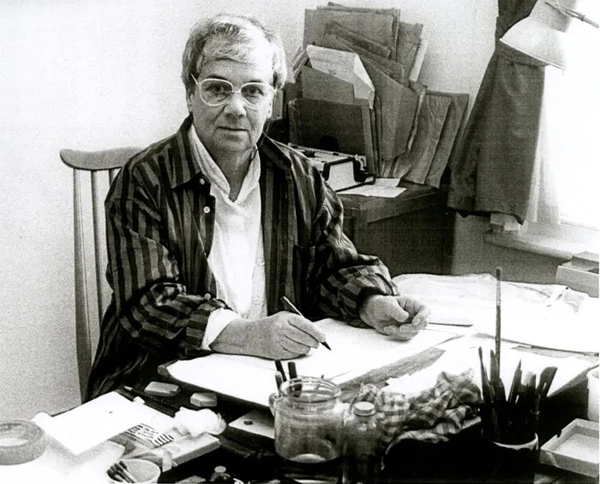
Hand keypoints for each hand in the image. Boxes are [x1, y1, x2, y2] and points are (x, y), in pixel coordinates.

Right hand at [210, 312, 325, 359]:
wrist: (250, 335)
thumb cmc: (270, 325)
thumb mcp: (284, 318)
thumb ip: (299, 323)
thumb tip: (317, 334)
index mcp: (285, 318)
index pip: (306, 325)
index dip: (317, 333)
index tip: (323, 338)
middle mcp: (281, 329)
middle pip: (305, 338)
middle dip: (314, 342)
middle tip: (317, 343)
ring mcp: (278, 341)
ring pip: (301, 348)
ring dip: (306, 348)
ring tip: (303, 344)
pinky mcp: (276, 352)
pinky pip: (294, 355)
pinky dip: (297, 353)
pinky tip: (294, 348)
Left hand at [359, 294, 428, 340]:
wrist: (374, 314)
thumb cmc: (382, 305)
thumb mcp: (387, 304)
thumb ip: (396, 310)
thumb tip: (405, 317)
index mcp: (413, 304)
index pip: (425, 310)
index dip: (423, 316)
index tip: (414, 322)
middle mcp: (414, 314)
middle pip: (422, 324)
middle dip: (412, 328)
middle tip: (401, 328)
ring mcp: (411, 323)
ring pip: (414, 332)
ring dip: (401, 332)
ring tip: (389, 327)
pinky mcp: (406, 331)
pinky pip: (406, 336)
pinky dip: (397, 334)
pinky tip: (388, 329)